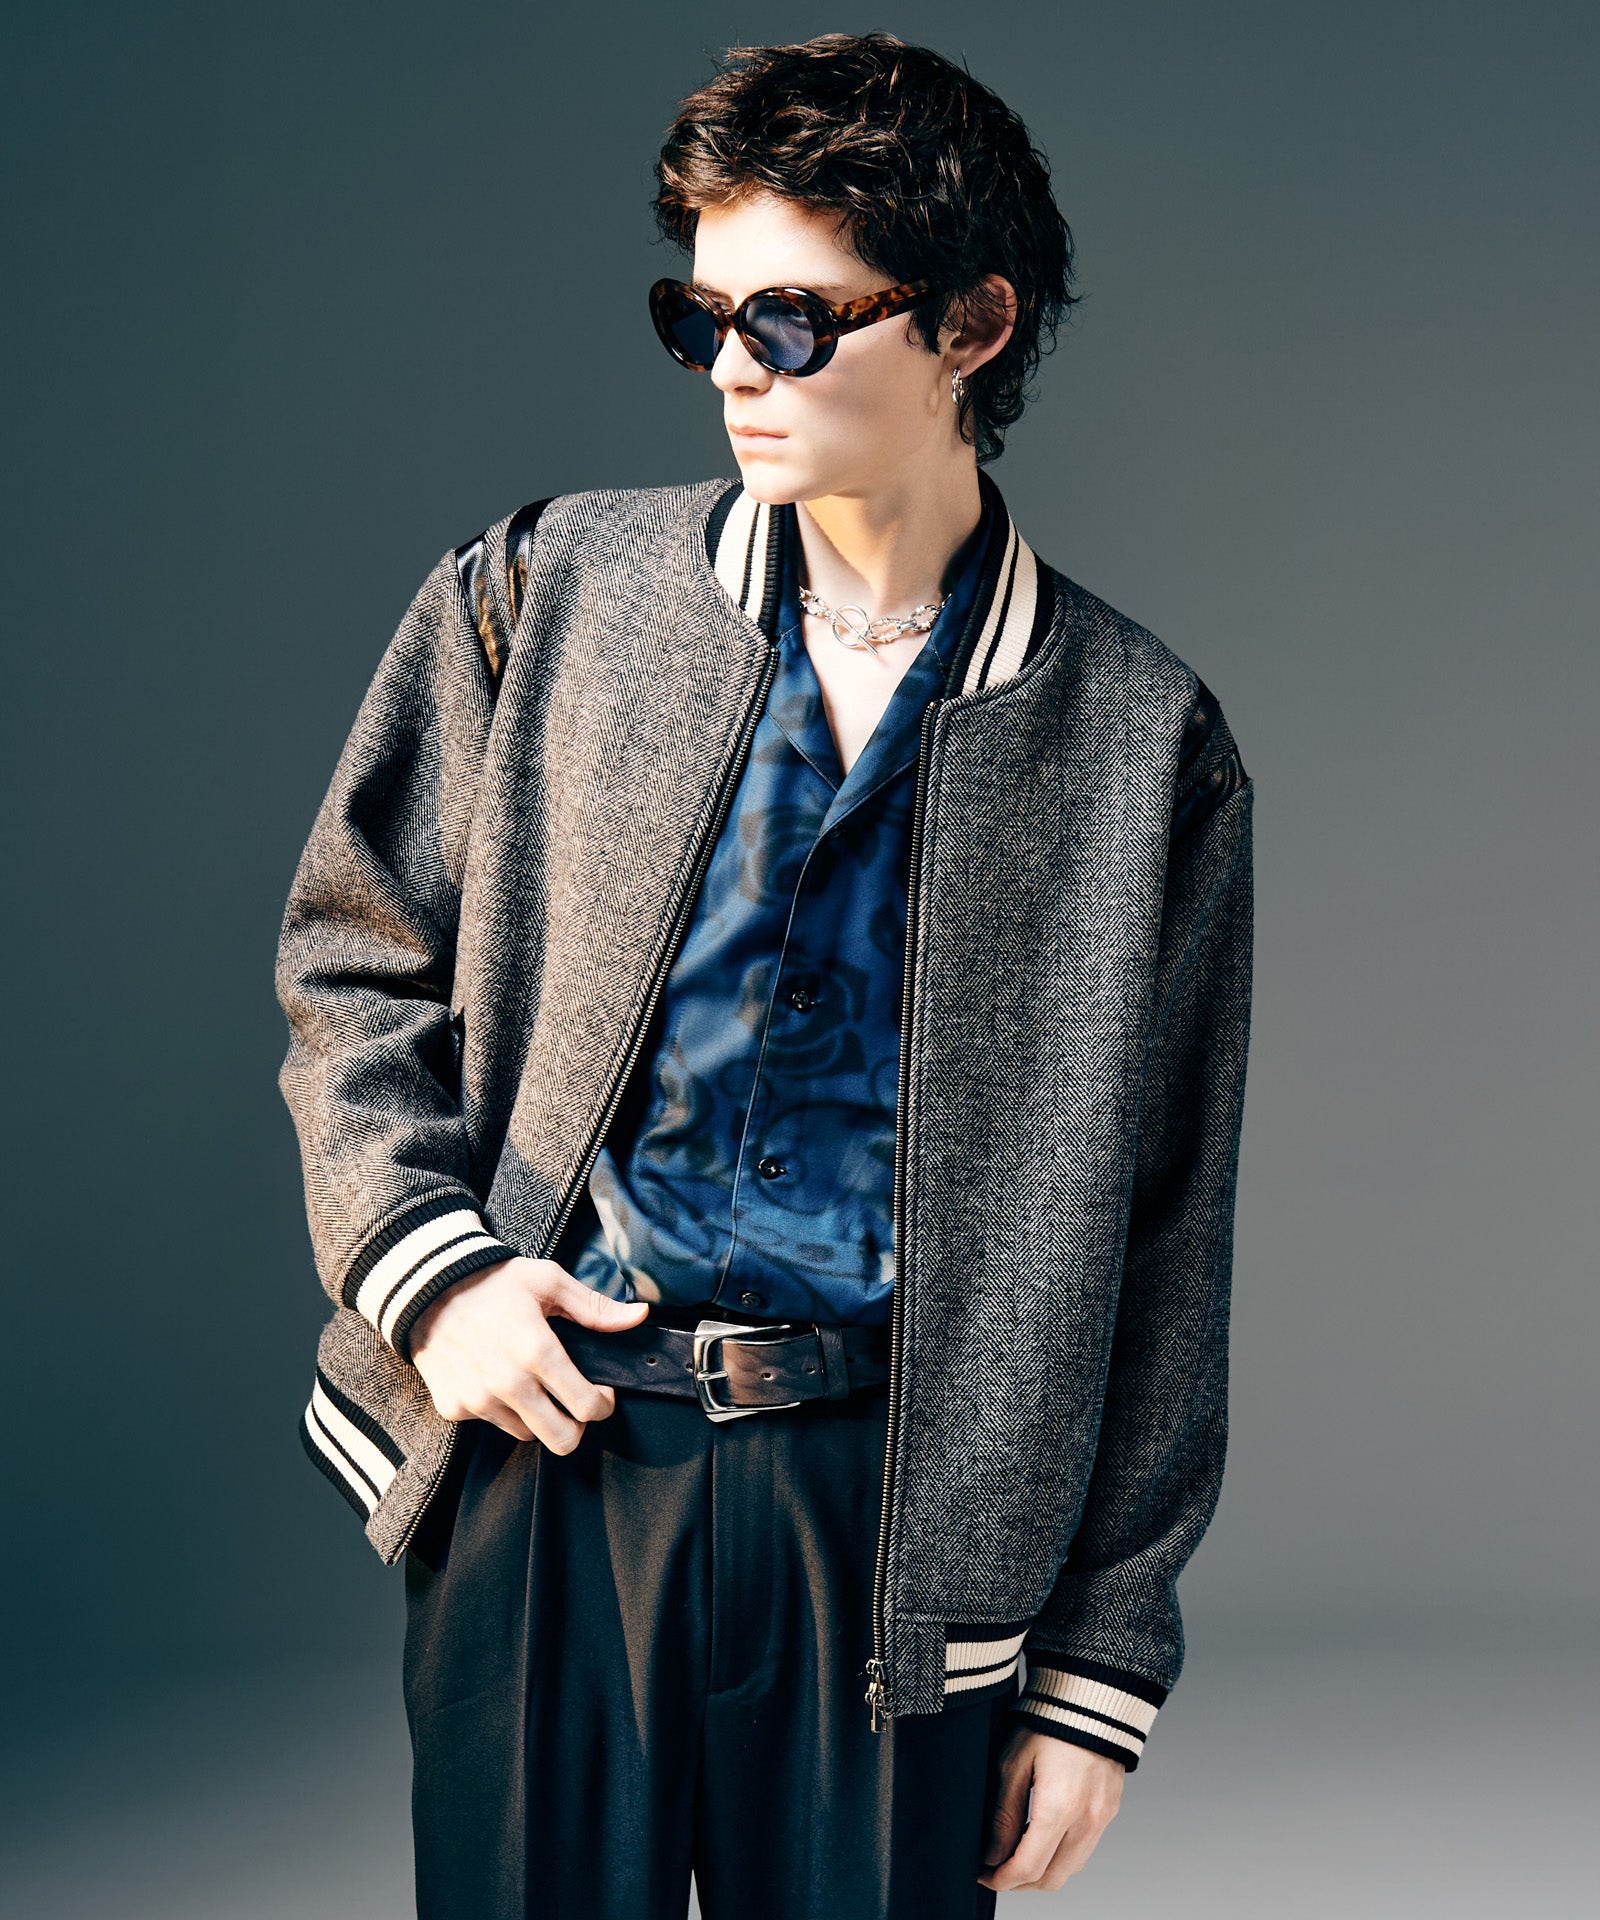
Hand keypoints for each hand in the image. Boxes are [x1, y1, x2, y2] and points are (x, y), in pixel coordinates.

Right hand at [408, 1255, 649, 1452]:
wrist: (426, 1285)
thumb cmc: (492, 1280)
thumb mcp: (549, 1281)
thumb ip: (595, 1307)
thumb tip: (639, 1316)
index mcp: (538, 1351)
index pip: (588, 1406)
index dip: (604, 1404)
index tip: (601, 1392)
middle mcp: (508, 1383)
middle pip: (563, 1439)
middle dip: (579, 1426)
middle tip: (576, 1403)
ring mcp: (478, 1400)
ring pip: (528, 1434)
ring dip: (539, 1417)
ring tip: (534, 1385)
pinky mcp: (454, 1407)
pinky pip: (492, 1424)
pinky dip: (503, 1410)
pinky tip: (500, 1381)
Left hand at [977, 1728, 1123, 1892]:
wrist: (1089, 1696)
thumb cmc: (1047, 1721)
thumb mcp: (1013, 1763)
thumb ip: (1003, 1815)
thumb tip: (993, 1855)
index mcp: (1059, 1808)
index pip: (1028, 1867)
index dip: (1002, 1879)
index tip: (983, 1875)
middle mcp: (1087, 1820)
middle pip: (1051, 1878)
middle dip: (1020, 1883)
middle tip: (995, 1871)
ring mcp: (1102, 1817)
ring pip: (1071, 1868)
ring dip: (1042, 1872)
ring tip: (1016, 1855)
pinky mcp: (1110, 1810)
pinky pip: (1085, 1849)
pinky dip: (1062, 1856)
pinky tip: (1042, 1839)